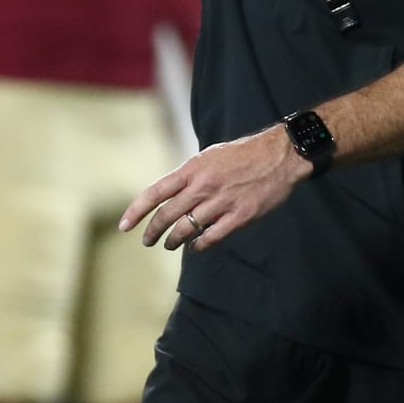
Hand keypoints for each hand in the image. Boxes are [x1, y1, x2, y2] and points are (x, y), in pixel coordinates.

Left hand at [119, 124, 309, 251]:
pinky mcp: (239, 216)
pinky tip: (194, 247)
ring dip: (173, 241)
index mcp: (193, 169)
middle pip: (167, 215)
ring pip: (186, 229)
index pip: (156, 192)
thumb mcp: (209, 156)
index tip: (124, 226)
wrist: (279, 155)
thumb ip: (189, 176)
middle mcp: (203, 186)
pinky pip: (211, 237)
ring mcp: (221, 202)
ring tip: (169, 244)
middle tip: (147, 241)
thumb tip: (171, 194)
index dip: (137, 211)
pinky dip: (198, 246)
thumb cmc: (242, 154)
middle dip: (153, 231)